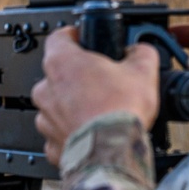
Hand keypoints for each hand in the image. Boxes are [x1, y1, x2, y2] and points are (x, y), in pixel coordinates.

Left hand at [33, 27, 159, 164]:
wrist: (112, 152)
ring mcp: (45, 119)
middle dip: (77, 76)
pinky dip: (72, 132)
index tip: (82, 39)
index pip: (58, 37)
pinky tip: (91, 132)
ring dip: (72, 106)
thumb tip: (140, 50)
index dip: (73, 36)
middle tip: (100, 82)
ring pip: (56, 106)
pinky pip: (59, 133)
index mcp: (61, 63)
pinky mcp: (51, 144)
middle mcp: (46, 90)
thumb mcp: (143, 69)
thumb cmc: (120, 112)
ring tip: (97, 111)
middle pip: (57, 74)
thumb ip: (140, 52)